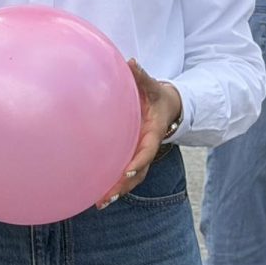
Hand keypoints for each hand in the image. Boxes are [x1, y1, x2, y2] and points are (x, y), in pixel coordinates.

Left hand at [95, 59, 182, 209]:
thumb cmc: (158, 95)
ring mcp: (141, 153)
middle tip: (106, 198)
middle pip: (138, 172)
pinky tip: (95, 190)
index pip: (146, 151)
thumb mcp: (154, 86)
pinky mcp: (133, 154)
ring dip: (118, 191)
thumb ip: (143, 76)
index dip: (137, 162)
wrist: (170, 106)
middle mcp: (147, 147)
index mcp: (153, 133)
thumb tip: (131, 62)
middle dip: (123, 186)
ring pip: (132, 177)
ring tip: (99, 203)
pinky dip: (113, 182)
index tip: (126, 172)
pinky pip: (124, 171)